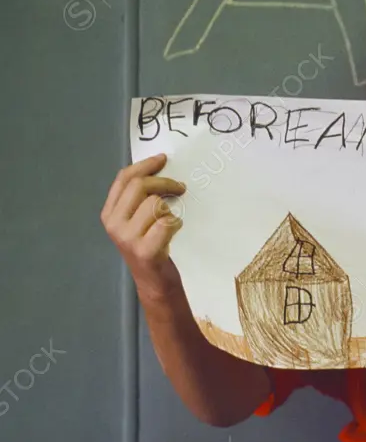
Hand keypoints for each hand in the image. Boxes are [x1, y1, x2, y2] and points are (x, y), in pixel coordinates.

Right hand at [100, 154, 186, 302]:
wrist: (154, 282)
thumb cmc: (150, 247)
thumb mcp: (137, 221)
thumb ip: (139, 199)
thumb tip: (158, 170)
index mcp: (109, 213)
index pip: (124, 178)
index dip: (145, 165)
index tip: (163, 159)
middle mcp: (114, 224)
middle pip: (140, 186)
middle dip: (165, 182)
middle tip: (180, 187)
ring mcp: (128, 237)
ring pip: (156, 204)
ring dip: (170, 209)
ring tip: (169, 221)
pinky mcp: (145, 250)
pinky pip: (167, 223)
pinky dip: (176, 224)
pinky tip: (174, 232)